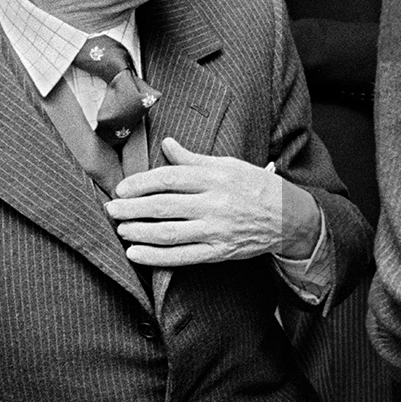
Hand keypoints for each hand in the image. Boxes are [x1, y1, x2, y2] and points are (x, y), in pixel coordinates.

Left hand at [107, 139, 320, 265]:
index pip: (169, 179)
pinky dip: (155, 257)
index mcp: (215, 177)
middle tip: (111, 209)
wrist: (288, 217)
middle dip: (132, 209)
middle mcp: (215, 203)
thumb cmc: (256, 187)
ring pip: (169, 233)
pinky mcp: (218, 251)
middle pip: (164, 206)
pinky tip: (136, 253)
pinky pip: (182, 257)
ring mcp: (216, 229)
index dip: (141, 184)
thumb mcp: (229, 165)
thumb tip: (167, 144)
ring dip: (139, 232)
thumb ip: (194, 159)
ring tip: (120, 229)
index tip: (122, 189)